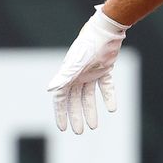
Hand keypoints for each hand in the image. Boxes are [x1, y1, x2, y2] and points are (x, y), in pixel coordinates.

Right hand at [47, 6, 128, 133]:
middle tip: (79, 132)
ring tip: (94, 126)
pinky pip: (106, 86)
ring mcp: (91, 73)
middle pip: (75, 101)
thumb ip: (65, 76)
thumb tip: (50, 89)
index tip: (63, 128)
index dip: (61, 113)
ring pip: (89, 96)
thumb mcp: (77, 62)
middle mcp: (77, 76)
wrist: (106, 30)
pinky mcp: (105, 69)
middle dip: (76, 116)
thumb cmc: (89, 45)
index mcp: (68, 75)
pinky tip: (112, 108)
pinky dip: (109, 96)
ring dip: (91, 110)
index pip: (61, 99)